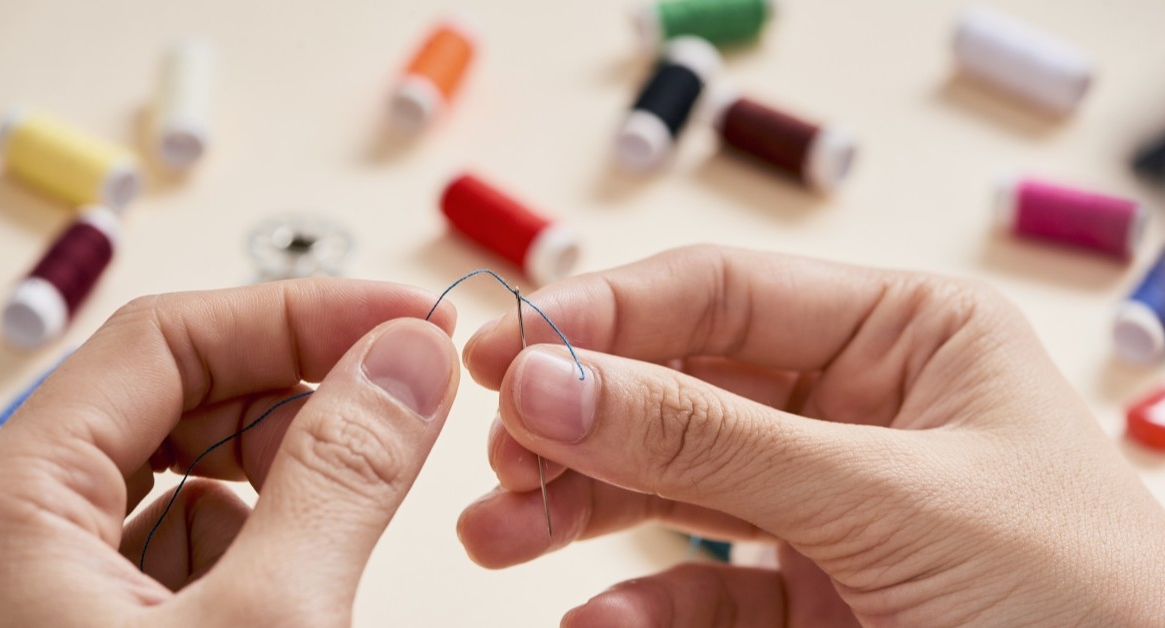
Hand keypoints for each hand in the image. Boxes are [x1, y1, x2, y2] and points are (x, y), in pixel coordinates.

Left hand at [0, 279, 459, 625]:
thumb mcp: (268, 626)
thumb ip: (340, 479)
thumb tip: (408, 359)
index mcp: (13, 505)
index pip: (166, 337)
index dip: (302, 314)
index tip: (409, 321)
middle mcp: (15, 534)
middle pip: (176, 400)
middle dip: (298, 401)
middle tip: (404, 409)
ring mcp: (50, 590)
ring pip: (187, 479)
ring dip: (283, 485)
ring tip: (346, 529)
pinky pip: (180, 554)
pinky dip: (253, 556)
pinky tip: (288, 599)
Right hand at [458, 245, 1164, 625]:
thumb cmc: (1082, 602)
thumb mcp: (889, 498)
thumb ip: (710, 442)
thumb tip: (549, 380)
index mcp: (903, 333)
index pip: (719, 293)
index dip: (603, 315)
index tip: (503, 349)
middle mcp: (858, 408)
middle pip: (679, 389)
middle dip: (581, 420)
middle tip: (498, 453)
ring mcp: (831, 504)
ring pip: (673, 486)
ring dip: (579, 505)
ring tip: (497, 529)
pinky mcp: (817, 597)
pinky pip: (706, 588)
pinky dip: (643, 606)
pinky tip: (596, 621)